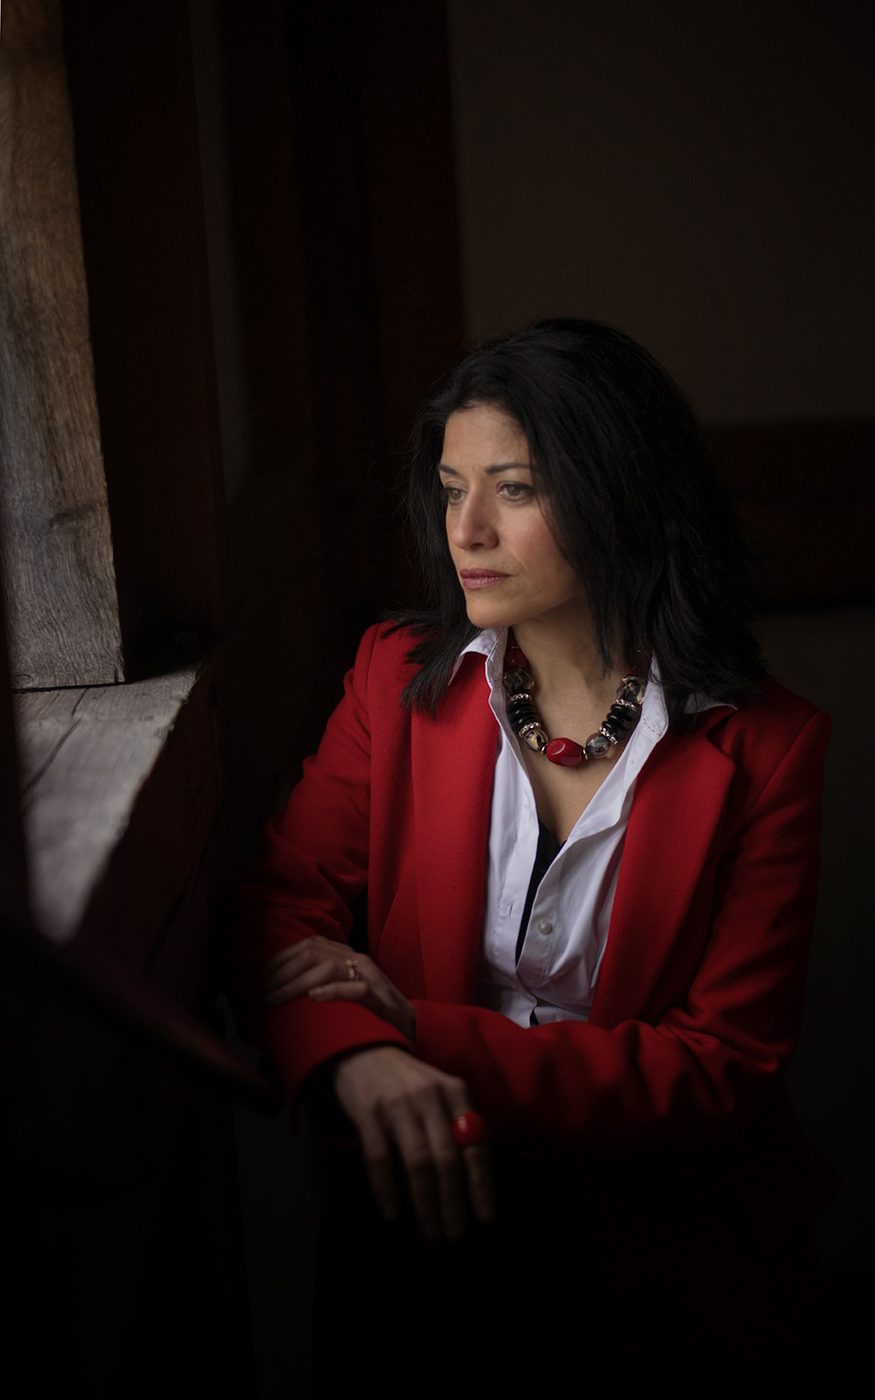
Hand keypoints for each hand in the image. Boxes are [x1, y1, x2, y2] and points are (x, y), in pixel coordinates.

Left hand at [263, 935, 415, 1039]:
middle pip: (315, 953)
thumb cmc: (369, 1010)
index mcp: (348, 955)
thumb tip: (281, 988)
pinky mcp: (382, 999)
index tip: (262, 976)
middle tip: (265, 991)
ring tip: (279, 998)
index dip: (282, 958)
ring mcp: (371, 977)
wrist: (411, 1026)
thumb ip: (320, 982)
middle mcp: (358, 960)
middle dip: (284, 971)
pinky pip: (357, 990)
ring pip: (330, 968)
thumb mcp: (343, 989)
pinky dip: (333, 992)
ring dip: (299, 983)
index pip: (310, 945)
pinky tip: (313, 999)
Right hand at [331, 1046, 494, 1242]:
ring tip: (431, 1231)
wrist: (364, 1050)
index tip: (485, 1219)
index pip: (475, 1145)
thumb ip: (460, 1125)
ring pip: (418, 1163)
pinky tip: (393, 1213)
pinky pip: (379, 1159)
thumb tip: (477, 1181)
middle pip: (447, 1160)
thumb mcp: (442, 1093)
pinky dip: (387, 1190)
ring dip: (426, 1204)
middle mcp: (430, 1096)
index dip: (482, 1185)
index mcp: (456, 1092)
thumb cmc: (410, 1082)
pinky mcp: (368, 1112)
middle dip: (453, 1203)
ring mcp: (397, 1104)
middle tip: (455, 1235)